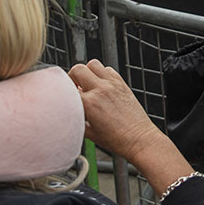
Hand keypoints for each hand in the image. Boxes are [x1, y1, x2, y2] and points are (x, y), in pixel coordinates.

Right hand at [68, 59, 193, 196]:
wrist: (140, 140)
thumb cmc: (117, 140)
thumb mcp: (89, 133)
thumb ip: (76, 119)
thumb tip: (69, 110)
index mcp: (89, 103)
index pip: (67, 89)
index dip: (63, 94)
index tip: (64, 99)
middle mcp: (100, 89)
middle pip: (77, 69)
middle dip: (72, 78)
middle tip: (74, 89)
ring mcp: (112, 85)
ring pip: (93, 64)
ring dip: (87, 72)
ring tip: (87, 85)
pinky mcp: (122, 84)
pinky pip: (108, 69)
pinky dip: (102, 74)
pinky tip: (101, 86)